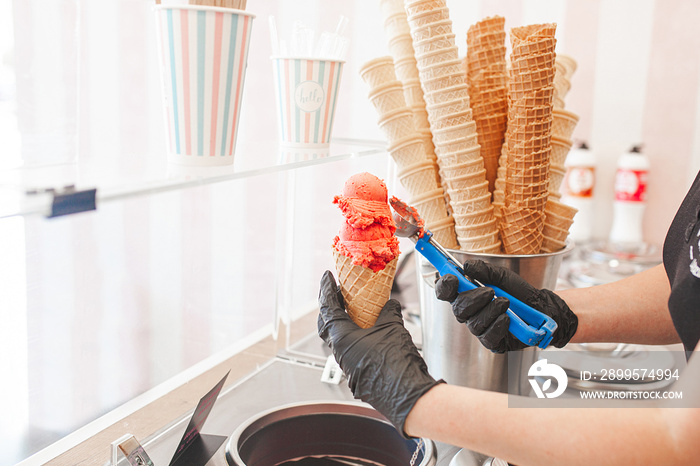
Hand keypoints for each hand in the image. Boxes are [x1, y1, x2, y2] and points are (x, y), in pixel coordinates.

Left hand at [318, 270, 442, 436]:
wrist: (407, 395)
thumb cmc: (396, 362)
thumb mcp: (393, 327)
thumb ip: (387, 311)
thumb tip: (388, 304)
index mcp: (341, 338)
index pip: (327, 308)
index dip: (326, 290)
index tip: (326, 277)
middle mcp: (340, 353)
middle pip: (326, 325)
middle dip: (330, 307)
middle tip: (338, 293)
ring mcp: (348, 366)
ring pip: (338, 340)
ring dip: (343, 323)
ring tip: (354, 311)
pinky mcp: (358, 375)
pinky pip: (350, 351)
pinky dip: (354, 337)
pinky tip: (368, 333)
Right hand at [435, 260, 577, 352]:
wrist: (539, 308)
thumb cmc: (517, 292)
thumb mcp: (501, 275)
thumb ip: (483, 270)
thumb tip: (467, 266)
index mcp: (466, 294)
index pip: (446, 291)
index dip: (444, 286)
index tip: (453, 278)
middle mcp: (469, 312)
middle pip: (458, 309)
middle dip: (473, 299)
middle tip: (490, 292)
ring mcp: (479, 328)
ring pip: (473, 323)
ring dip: (490, 311)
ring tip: (505, 303)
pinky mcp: (491, 342)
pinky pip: (487, 336)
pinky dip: (498, 325)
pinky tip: (507, 318)